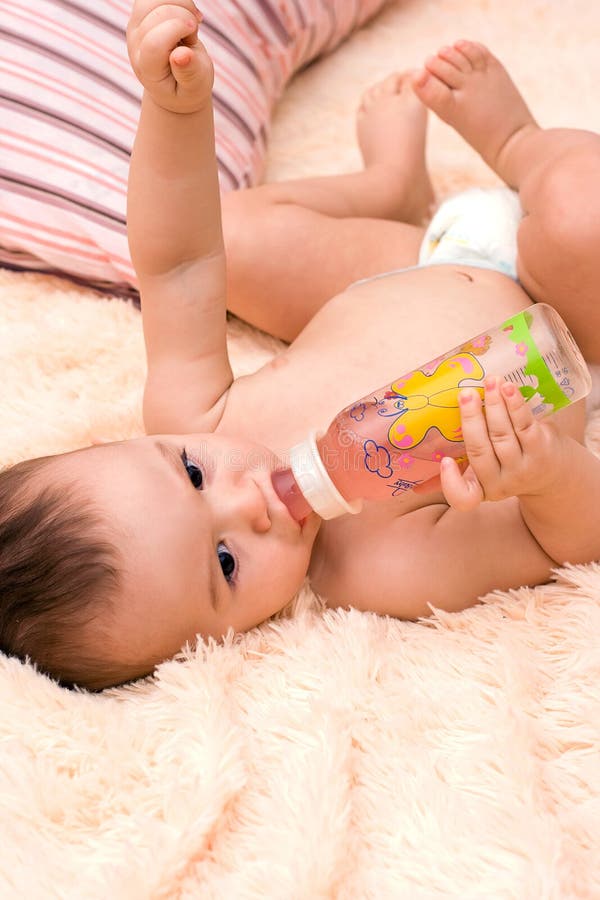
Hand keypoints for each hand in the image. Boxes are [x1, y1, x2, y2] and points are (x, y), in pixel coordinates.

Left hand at [127, 1, 213, 112]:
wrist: (174, 84)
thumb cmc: (186, 88)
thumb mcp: (194, 88)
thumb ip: (189, 74)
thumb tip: (182, 56)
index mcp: (147, 68)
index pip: (154, 42)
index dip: (177, 29)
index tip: (194, 33)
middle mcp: (135, 45)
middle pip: (157, 14)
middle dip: (184, 17)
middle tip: (192, 38)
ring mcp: (135, 26)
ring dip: (181, 4)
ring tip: (190, 25)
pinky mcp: (140, 13)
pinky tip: (186, 14)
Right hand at [439, 376, 568, 510]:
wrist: (553, 474)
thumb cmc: (506, 466)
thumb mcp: (483, 475)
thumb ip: (456, 471)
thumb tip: (418, 476)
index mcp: (480, 489)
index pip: (463, 498)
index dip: (451, 483)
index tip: (444, 461)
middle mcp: (500, 482)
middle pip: (480, 450)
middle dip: (472, 419)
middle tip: (465, 394)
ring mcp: (522, 468)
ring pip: (502, 434)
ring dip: (495, 405)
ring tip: (490, 382)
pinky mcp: (541, 450)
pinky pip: (524, 425)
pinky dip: (515, 405)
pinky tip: (508, 389)